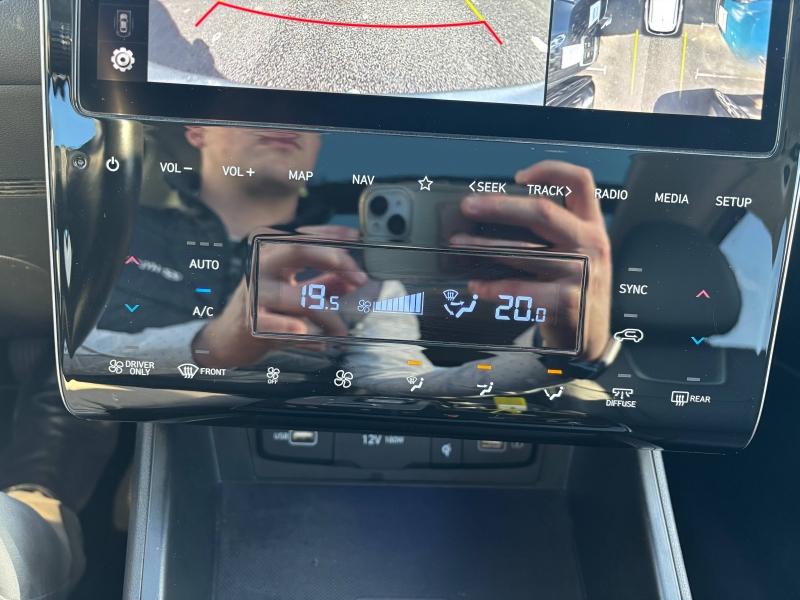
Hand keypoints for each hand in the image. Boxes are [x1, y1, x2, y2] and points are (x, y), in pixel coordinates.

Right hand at [194, 227, 365, 367]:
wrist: (228, 338)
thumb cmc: (265, 309)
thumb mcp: (296, 288)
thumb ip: (324, 281)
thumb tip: (353, 277)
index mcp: (269, 252)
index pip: (304, 235)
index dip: (334, 235)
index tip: (358, 240)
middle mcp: (259, 265)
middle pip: (299, 249)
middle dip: (335, 260)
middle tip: (359, 276)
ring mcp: (255, 291)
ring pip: (301, 296)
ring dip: (329, 316)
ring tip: (341, 329)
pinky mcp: (252, 319)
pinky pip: (282, 324)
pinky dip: (301, 333)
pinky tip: (314, 336)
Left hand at [454, 161, 611, 360]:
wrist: (591, 340)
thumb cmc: (573, 290)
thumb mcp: (576, 254)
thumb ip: (550, 234)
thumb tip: (494, 216)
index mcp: (592, 226)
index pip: (580, 182)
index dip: (550, 170)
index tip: (518, 175)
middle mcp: (591, 244)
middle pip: (543, 212)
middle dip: (500, 206)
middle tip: (469, 206)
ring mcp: (582, 274)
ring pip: (525, 252)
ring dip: (485, 248)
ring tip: (459, 245)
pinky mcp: (569, 302)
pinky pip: (523, 290)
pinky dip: (495, 288)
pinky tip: (478, 286)